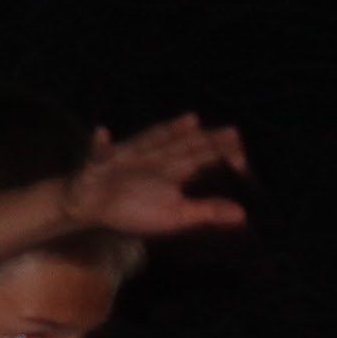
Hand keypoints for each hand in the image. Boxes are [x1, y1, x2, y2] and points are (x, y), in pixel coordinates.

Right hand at [58, 114, 251, 243]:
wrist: (91, 206)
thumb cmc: (134, 208)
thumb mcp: (175, 215)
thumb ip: (206, 212)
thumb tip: (244, 215)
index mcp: (172, 170)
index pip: (201, 159)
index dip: (221, 154)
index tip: (244, 154)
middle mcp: (154, 159)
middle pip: (184, 147)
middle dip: (206, 141)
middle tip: (234, 133)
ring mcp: (127, 159)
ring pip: (149, 143)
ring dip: (166, 133)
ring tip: (189, 122)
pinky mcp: (98, 165)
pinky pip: (98, 154)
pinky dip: (100, 144)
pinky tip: (102, 133)